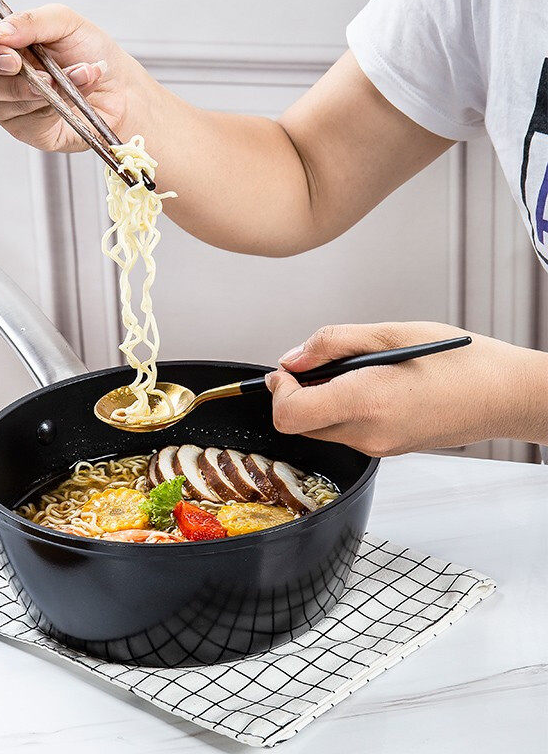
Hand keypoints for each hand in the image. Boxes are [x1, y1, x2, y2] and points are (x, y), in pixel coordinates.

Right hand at [0, 4, 154, 151]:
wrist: (122, 88)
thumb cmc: (92, 53)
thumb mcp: (65, 23)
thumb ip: (29, 21)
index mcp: (3, 47)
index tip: (10, 56)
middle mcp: (1, 79)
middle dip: (13, 81)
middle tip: (42, 77)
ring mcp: (13, 109)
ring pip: (6, 105)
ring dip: (44, 92)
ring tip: (77, 78)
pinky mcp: (30, 132)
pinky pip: (29, 122)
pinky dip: (53, 108)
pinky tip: (72, 99)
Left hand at [264, 321, 547, 455]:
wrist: (504, 395)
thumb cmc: (458, 361)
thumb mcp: (388, 334)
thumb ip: (330, 344)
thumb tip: (293, 358)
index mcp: (364, 402)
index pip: (288, 415)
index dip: (279, 390)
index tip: (288, 370)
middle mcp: (366, 434)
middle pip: (300, 424)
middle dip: (299, 393)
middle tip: (322, 364)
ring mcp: (377, 447)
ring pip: (321, 429)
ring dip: (322, 400)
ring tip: (356, 372)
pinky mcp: (386, 450)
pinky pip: (347, 432)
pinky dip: (344, 409)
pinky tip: (372, 387)